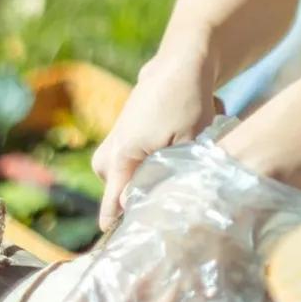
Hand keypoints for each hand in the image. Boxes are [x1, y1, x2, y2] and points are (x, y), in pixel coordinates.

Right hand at [92, 49, 221, 228]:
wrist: (183, 61)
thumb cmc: (186, 101)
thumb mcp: (187, 143)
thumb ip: (169, 175)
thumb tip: (148, 204)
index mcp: (124, 154)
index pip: (113, 200)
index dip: (115, 221)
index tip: (115, 239)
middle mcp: (114, 146)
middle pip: (113, 184)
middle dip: (131, 192)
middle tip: (155, 196)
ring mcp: (119, 134)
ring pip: (121, 168)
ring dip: (140, 171)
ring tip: (165, 165)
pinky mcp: (128, 126)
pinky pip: (129, 152)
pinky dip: (146, 154)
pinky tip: (171, 144)